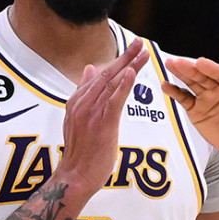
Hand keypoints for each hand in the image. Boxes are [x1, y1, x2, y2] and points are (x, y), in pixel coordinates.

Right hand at [59, 39, 148, 193]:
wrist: (75, 176)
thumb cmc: (80, 152)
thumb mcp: (78, 119)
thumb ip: (84, 94)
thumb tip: (89, 70)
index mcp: (77, 101)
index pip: (99, 75)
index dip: (117, 61)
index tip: (131, 49)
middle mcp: (82, 103)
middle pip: (107, 74)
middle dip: (126, 56)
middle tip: (141, 42)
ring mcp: (91, 112)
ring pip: (112, 83)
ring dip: (129, 65)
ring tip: (143, 52)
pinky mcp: (102, 124)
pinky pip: (114, 100)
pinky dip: (123, 85)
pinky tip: (132, 72)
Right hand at [161, 57, 218, 159]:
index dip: (212, 68)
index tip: (201, 62)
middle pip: (204, 75)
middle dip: (191, 68)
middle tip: (177, 61)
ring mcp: (208, 97)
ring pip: (192, 83)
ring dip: (180, 74)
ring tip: (168, 65)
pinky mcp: (198, 109)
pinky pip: (185, 99)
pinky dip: (175, 92)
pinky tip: (165, 86)